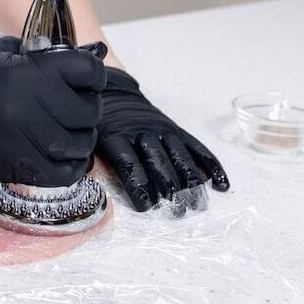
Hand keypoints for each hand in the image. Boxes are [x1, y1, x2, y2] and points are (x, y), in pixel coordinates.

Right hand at [0, 37, 106, 185]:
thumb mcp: (4, 52)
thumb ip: (43, 55)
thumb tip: (87, 58)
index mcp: (26, 72)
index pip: (88, 71)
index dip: (94, 75)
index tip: (88, 80)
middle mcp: (27, 106)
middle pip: (88, 111)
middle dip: (89, 108)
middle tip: (78, 108)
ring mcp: (22, 140)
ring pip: (80, 145)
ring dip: (82, 139)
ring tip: (71, 132)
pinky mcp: (16, 166)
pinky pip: (63, 173)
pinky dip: (72, 166)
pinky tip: (64, 155)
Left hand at [97, 66, 229, 212]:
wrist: (115, 94)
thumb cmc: (99, 126)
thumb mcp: (88, 139)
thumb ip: (88, 160)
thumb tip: (83, 183)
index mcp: (115, 137)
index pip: (128, 163)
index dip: (138, 184)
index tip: (146, 206)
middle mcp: (141, 133)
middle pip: (158, 162)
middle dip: (169, 186)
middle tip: (178, 210)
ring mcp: (162, 131)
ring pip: (180, 156)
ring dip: (191, 180)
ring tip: (198, 203)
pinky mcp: (176, 130)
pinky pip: (196, 147)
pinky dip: (210, 164)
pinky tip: (220, 184)